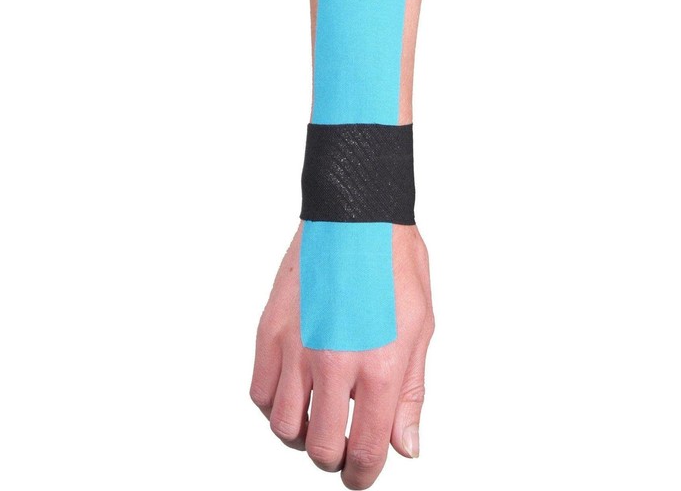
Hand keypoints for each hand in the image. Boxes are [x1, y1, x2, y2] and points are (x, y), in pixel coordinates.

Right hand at [250, 222, 433, 488]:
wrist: (357, 215)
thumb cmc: (394, 263)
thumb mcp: (421, 329)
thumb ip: (410, 394)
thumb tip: (404, 445)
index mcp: (379, 367)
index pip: (366, 452)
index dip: (364, 474)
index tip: (362, 471)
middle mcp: (332, 363)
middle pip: (319, 448)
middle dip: (334, 456)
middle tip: (343, 441)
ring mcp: (295, 346)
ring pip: (282, 427)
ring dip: (302, 431)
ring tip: (318, 412)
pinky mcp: (269, 329)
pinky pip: (259, 392)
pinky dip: (274, 403)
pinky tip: (295, 387)